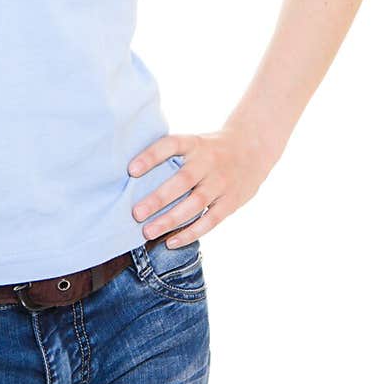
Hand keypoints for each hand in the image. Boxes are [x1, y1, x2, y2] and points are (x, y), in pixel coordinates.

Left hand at [127, 126, 275, 246]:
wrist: (252, 148)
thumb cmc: (209, 149)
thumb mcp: (193, 141)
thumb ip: (170, 155)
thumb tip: (131, 174)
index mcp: (194, 143)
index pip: (170, 145)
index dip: (150, 157)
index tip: (131, 170)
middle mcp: (208, 162)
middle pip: (183, 180)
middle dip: (158, 198)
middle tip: (136, 214)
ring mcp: (221, 182)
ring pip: (196, 204)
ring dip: (171, 220)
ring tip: (148, 232)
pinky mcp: (231, 202)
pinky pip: (210, 220)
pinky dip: (191, 233)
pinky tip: (171, 241)